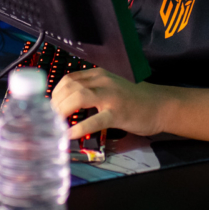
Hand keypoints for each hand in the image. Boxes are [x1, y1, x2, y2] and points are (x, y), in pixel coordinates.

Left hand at [49, 69, 171, 139]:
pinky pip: (95, 120)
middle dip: (55, 104)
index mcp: (98, 75)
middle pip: (70, 87)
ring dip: (62, 111)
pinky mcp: (118, 113)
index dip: (54, 93)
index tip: (48, 107)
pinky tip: (70, 135)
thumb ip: (90, 91)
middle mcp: (103, 82)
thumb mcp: (109, 88)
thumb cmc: (133, 100)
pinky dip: (80, 127)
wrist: (160, 105)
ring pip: (79, 97)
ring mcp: (111, 97)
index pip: (69, 79)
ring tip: (54, 125)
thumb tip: (65, 104)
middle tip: (48, 119)